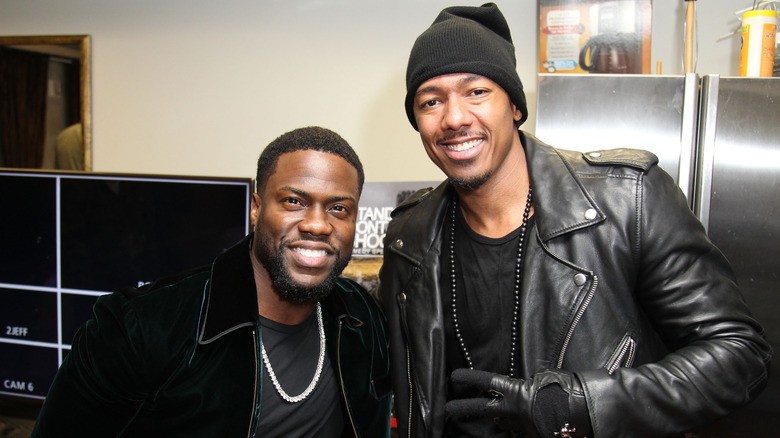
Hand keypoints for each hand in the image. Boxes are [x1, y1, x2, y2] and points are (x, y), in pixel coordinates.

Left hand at [445, 368, 591, 436]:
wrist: (583, 413)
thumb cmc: (566, 391)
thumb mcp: (545, 379)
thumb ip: (528, 384)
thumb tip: (526, 387)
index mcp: (516, 391)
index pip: (488, 381)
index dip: (470, 378)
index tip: (455, 377)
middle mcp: (513, 411)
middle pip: (483, 408)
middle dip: (464, 408)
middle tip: (447, 410)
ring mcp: (520, 426)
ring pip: (504, 424)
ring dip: (503, 420)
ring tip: (502, 417)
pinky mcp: (529, 436)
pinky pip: (521, 432)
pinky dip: (524, 428)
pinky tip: (532, 424)